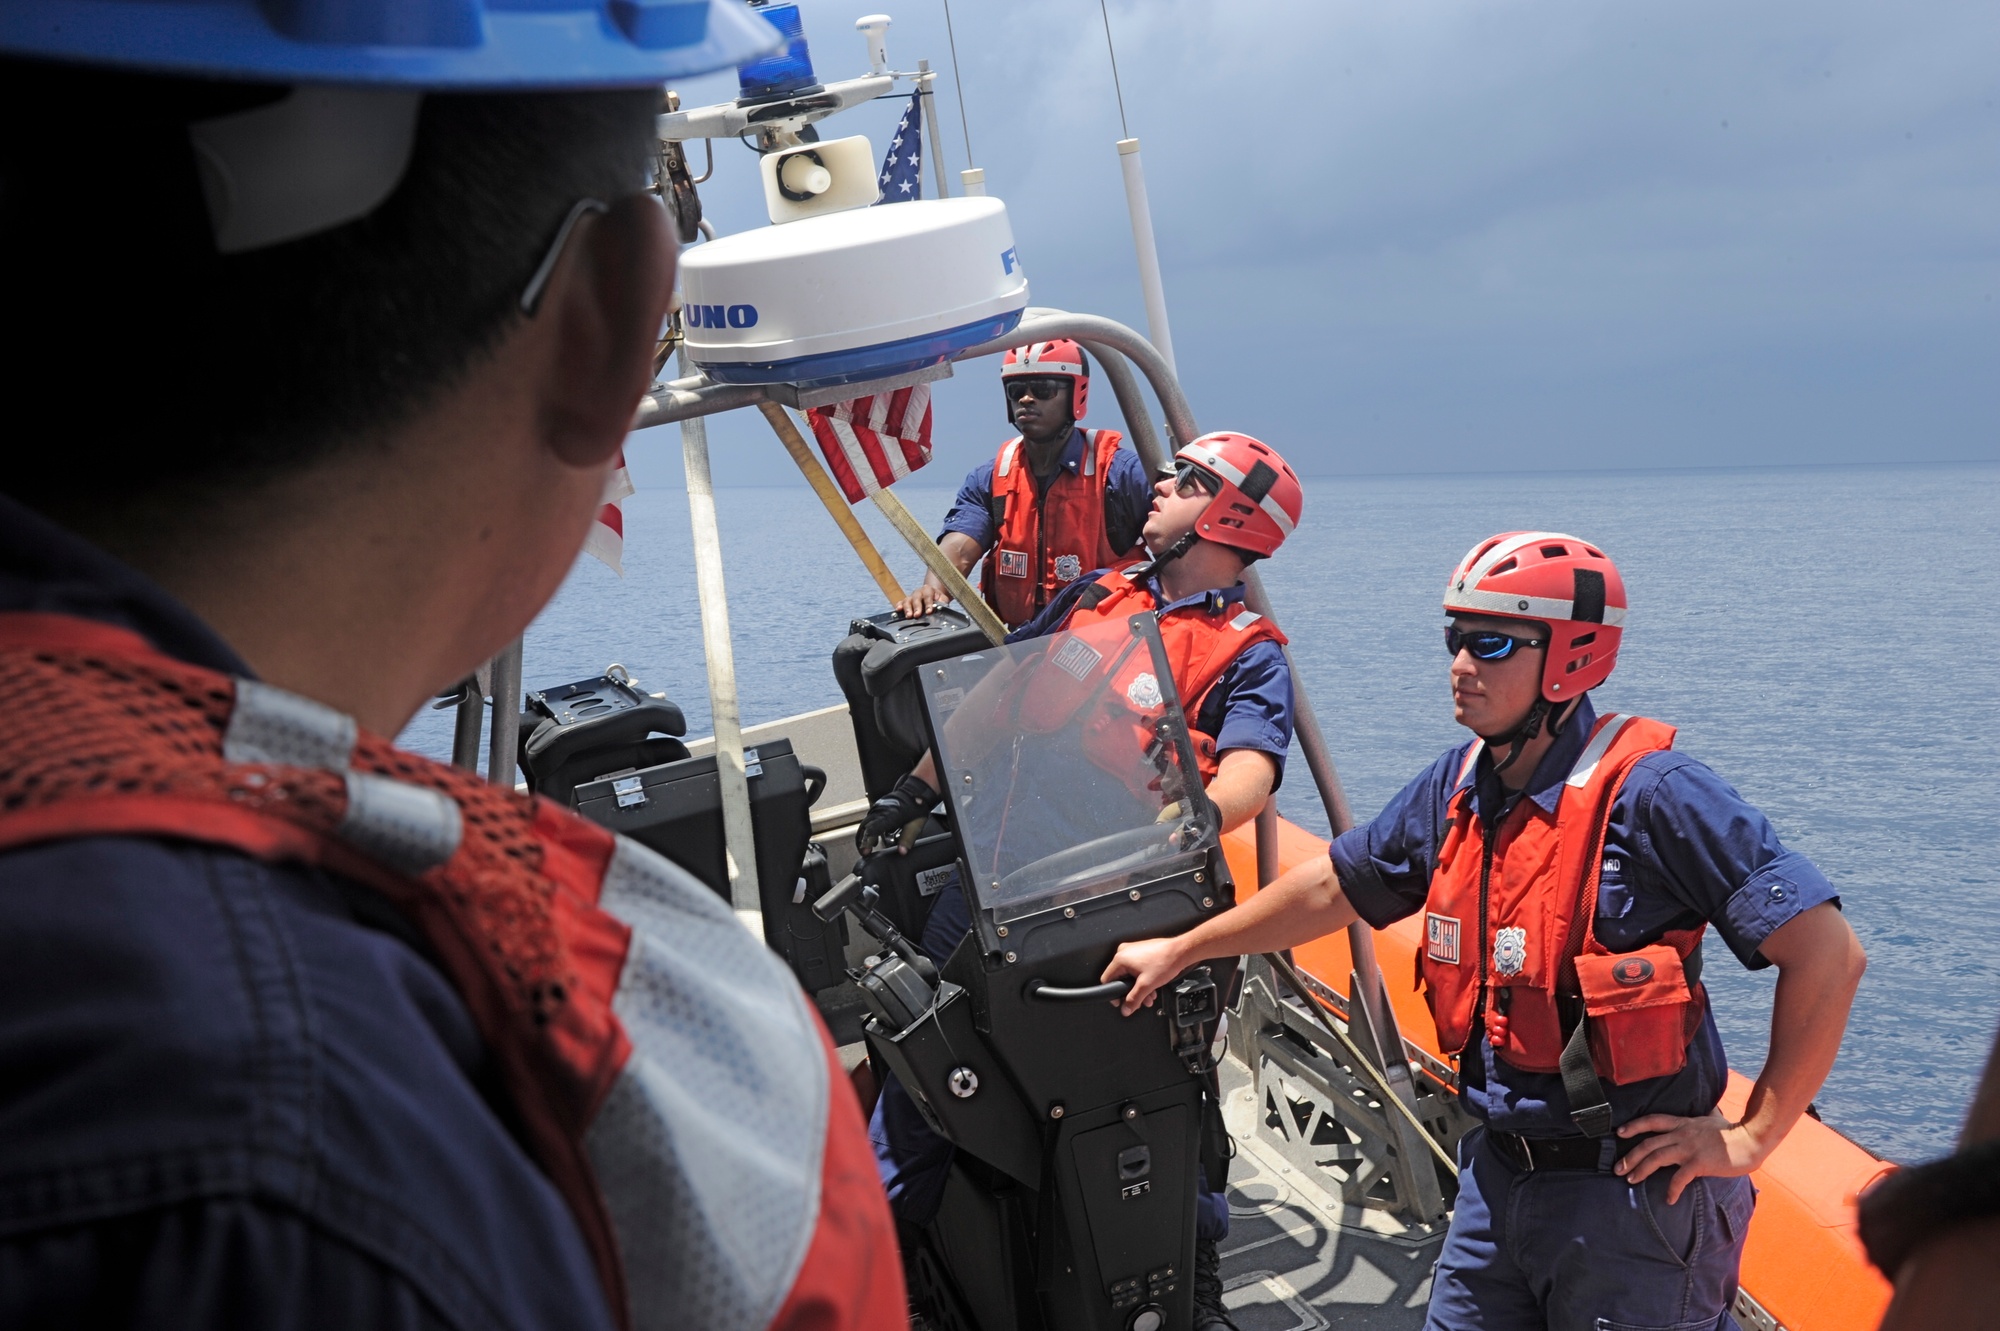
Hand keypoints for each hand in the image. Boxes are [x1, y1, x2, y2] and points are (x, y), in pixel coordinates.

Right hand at [856, 774, 936, 854]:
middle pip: (867, 826)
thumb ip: (908, 839)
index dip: (870, 838)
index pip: (877, 827)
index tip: (866, 849)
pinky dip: (866, 830)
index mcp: (892, 814)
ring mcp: (878, 808)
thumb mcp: (915, 825)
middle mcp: (882, 810)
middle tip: (864, 852)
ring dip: (863, 836)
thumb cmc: (915, 807)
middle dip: (863, 840)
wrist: (913, 791)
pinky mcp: (876, 808)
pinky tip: (871, 839)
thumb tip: (902, 852)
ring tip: (865, 849)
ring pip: (865, 823)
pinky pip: (868, 820)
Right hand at [893, 583, 951, 618]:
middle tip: (917, 615)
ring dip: (907, 608)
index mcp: (928, 590)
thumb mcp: (943, 600)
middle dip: (917, 607)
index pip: (928, 596)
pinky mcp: (905, 601)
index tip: (929, 612)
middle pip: (916, 598)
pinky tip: (898, 610)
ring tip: (908, 616)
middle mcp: (918, 592)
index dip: (928, 604)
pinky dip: (899, 606)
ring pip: (907, 600)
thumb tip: (942, 609)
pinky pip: (900, 602)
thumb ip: (943, 604)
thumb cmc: (939, 599)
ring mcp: (911, 596)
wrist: (933, 596)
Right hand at [1102, 937, 1186, 1016]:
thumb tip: (1126, 1008)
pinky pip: (1136, 968)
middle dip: (1132, 992)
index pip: (1107, 980)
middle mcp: (1124, 952)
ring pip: (1129, 974)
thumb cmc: (1165, 961)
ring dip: (1139, 987)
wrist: (1179, 951)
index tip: (1121, 1002)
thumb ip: (1134, 999)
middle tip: (1139, 1001)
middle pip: (1120, 978)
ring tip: (1149, 995)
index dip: (1114, 994)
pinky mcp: (1140, 951)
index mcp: (1120, 958)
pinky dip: (1142, 978)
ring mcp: (1132, 950)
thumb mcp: (1146, 985)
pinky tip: (1151, 985)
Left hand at [1614, 1109, 1768, 1203]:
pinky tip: (1669, 1199)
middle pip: (1648, 1143)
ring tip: (1631, 1180)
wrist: (1750, 1140)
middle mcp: (1682, 1134)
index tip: (1619, 1133)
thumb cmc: (1733, 1131)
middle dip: (1630, 1156)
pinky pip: (1680, 1178)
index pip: (1652, 1121)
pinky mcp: (1699, 1163)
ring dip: (1641, 1170)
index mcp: (1683, 1123)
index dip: (1634, 1126)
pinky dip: (1672, 1189)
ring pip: (1657, 1158)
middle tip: (1618, 1169)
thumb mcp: (1713, 1118)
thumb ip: (1705, 1115)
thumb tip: (1709, 1109)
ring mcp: (1689, 1148)